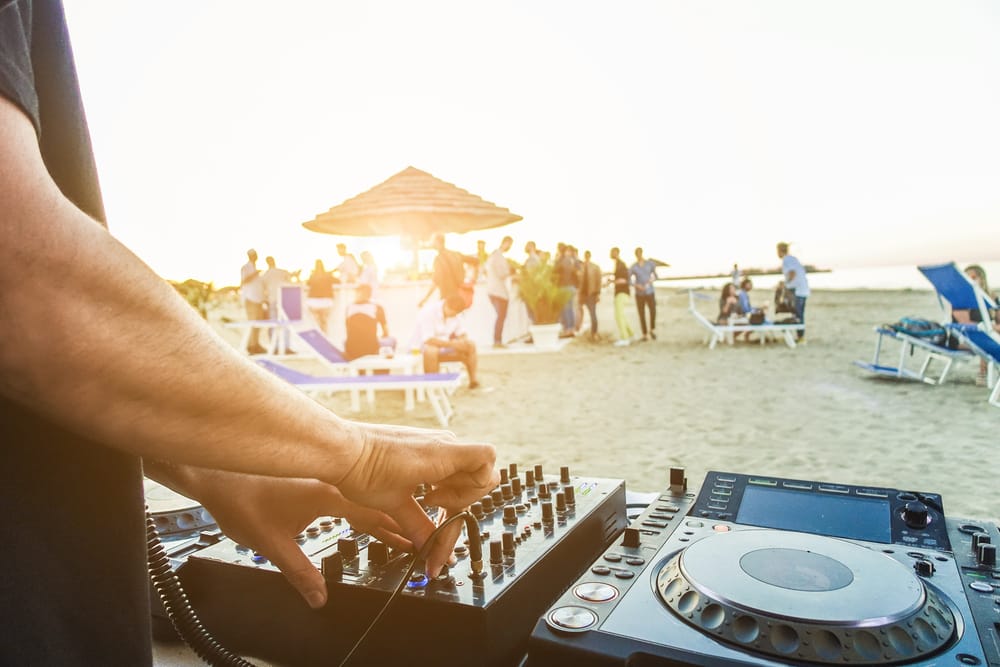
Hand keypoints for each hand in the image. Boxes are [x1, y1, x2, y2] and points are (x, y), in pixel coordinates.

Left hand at [185, 471, 413, 608]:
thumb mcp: (272, 545)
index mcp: (329, 495)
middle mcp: (331, 482)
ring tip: (397, 528)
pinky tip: (361, 513)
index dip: (396, 533)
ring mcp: (322, 477)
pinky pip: (347, 491)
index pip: (374, 516)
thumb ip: (300, 574)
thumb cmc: (240, 501)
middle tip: (417, 537)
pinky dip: (361, 504)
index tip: (415, 543)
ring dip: (380, 512)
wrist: (215, 473)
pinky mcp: (311, 477)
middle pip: (375, 504)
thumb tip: (319, 599)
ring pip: (362, 496)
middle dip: (397, 522)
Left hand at [334, 424, 497, 576]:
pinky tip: (422, 493)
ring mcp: (433, 443)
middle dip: (461, 499)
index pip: (487, 461)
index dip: (474, 491)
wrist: (339, 450)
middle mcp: (443, 444)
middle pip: (477, 473)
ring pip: (463, 471)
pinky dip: (441, 484)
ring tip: (425, 503)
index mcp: (443, 453)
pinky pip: (446, 465)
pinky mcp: (422, 447)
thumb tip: (432, 551)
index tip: (442, 509)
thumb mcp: (395, 505)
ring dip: (451, 493)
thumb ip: (421, 528)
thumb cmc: (363, 469)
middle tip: (433, 511)